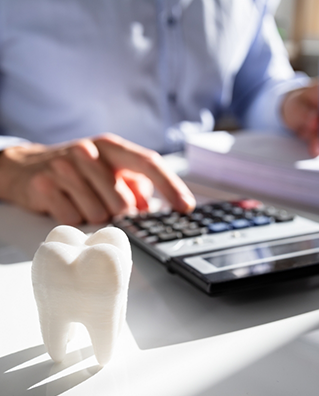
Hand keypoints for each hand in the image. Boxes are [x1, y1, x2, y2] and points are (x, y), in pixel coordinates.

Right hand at [0, 133, 195, 224]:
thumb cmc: (79, 171)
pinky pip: (73, 220)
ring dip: (95, 217)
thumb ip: (135, 186)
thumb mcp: (109, 170)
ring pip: (99, 215)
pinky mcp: (44, 186)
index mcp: (111, 147)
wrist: (26, 167)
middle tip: (103, 203)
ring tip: (81, 200)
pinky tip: (66, 203)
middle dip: (118, 213)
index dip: (171, 186)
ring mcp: (64, 167)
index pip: (149, 163)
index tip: (186, 207)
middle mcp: (89, 152)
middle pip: (123, 203)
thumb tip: (151, 209)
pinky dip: (74, 219)